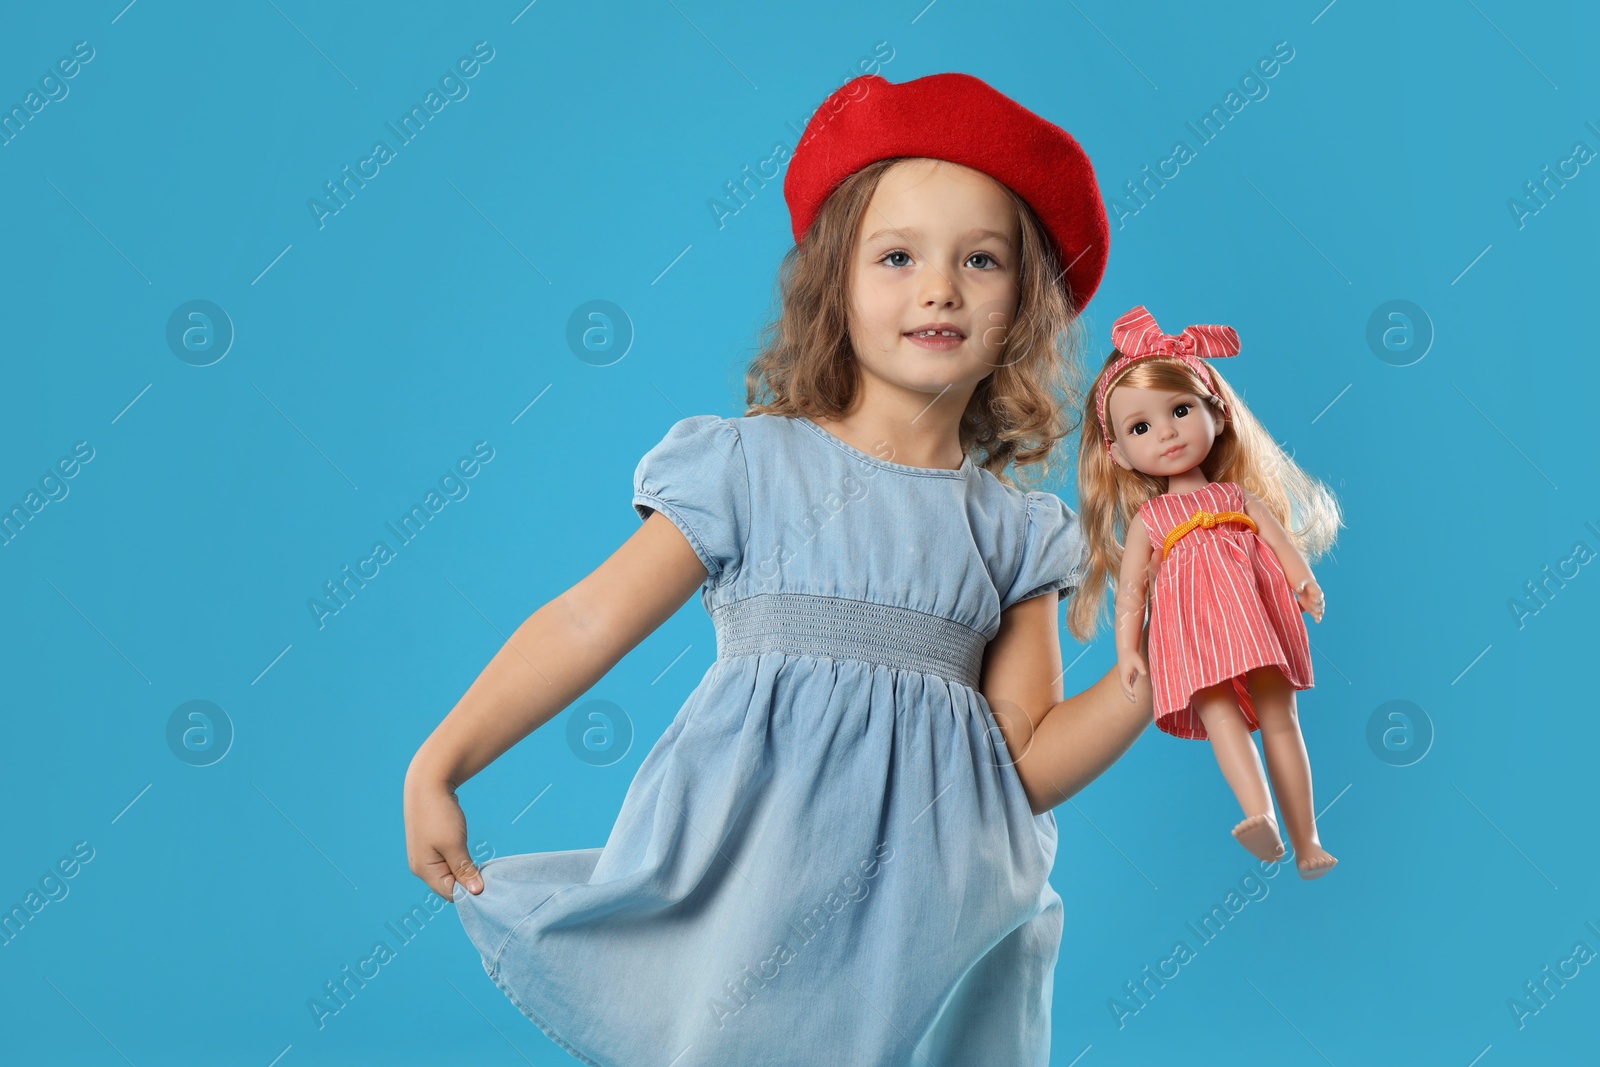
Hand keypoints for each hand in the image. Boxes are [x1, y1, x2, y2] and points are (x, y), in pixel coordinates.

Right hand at [404, 774, 483, 897]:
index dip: (470, 891)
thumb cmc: (439, 814)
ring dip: (464, 870)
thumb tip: (475, 892)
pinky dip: (459, 861)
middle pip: (449, 886)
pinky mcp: (430, 845)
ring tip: (480, 863)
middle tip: (487, 873)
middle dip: (467, 882)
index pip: (450, 894)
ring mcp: (425, 856)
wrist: (428, 783)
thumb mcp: (454, 844)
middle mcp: (421, 867)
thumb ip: (464, 870)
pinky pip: (448, 861)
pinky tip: (469, 855)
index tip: (489, 884)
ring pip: (449, 873)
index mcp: (424, 870)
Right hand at [1117, 649, 1148, 702]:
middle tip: (1135, 701)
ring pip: (1125, 688)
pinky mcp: (1126, 676)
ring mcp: (1123, 676)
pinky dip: (1129, 690)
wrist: (1126, 651)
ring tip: (1135, 700)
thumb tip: (1144, 674)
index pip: (1125, 683)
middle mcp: (1122, 676)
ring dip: (1129, 694)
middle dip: (1129, 695)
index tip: (1133, 693)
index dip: (1128, 688)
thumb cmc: (1132, 655)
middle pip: (1124, 688)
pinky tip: (1133, 695)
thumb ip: (1141, 667)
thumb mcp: (1138, 660)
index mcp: (1124, 673)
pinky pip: (1127, 685)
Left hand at [1295, 576, 1324, 622]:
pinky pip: (1316, 614)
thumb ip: (1299, 586)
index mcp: (1316, 591)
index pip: (1319, 595)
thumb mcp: (1300, 583)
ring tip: (1317, 617)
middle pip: (1320, 604)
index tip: (1314, 601)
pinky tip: (1317, 621)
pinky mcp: (1313, 609)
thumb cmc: (1302, 584)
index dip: (1317, 598)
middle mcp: (1318, 599)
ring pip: (1320, 610)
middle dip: (1318, 607)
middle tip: (1314, 610)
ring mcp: (1316, 605)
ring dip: (1319, 613)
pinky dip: (1318, 618)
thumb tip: (1299, 590)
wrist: (1304, 586)